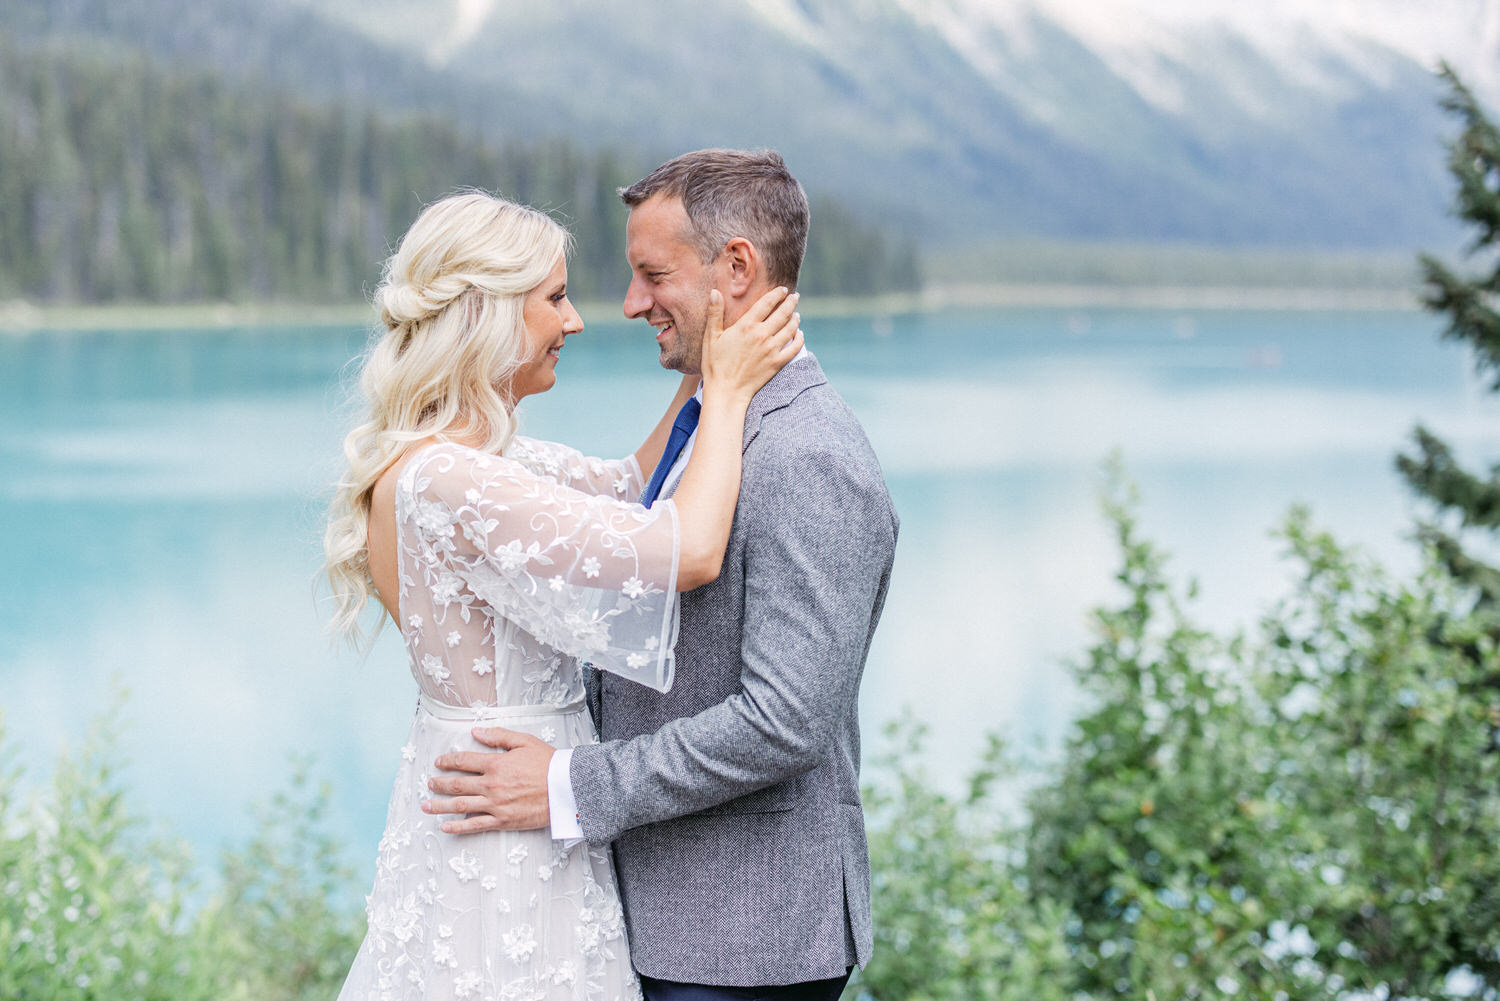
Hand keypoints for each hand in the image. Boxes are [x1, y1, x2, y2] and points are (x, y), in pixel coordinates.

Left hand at [424, 728, 553, 833]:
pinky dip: (458, 827)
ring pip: (460, 805)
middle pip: (457, 784)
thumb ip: (498, 737)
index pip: (464, 761)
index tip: (439, 762)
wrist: (566, 788)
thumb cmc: (548, 763)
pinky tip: (445, 827)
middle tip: (429, 784)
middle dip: (440, 784)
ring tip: (426, 806)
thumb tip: (476, 731)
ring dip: (440, 806)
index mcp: (496, 764)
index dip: (448, 761)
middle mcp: (491, 785)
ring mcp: (495, 805)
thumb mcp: (524, 742)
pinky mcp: (502, 820)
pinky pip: (475, 825)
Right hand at [700, 286, 802, 404]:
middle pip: (783, 313)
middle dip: (791, 302)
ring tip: (796, 314)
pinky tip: (799, 334)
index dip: (777, 294)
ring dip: (795, 319)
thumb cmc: (715, 364)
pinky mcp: (777, 363)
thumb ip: (715, 313)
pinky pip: (794, 348)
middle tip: (795, 296)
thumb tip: (714, 292)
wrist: (726, 391)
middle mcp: (762, 335)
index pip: (767, 303)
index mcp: (746, 325)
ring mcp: (771, 349)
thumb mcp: (711, 337)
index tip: (783, 289)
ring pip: (790, 328)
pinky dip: (799, 339)